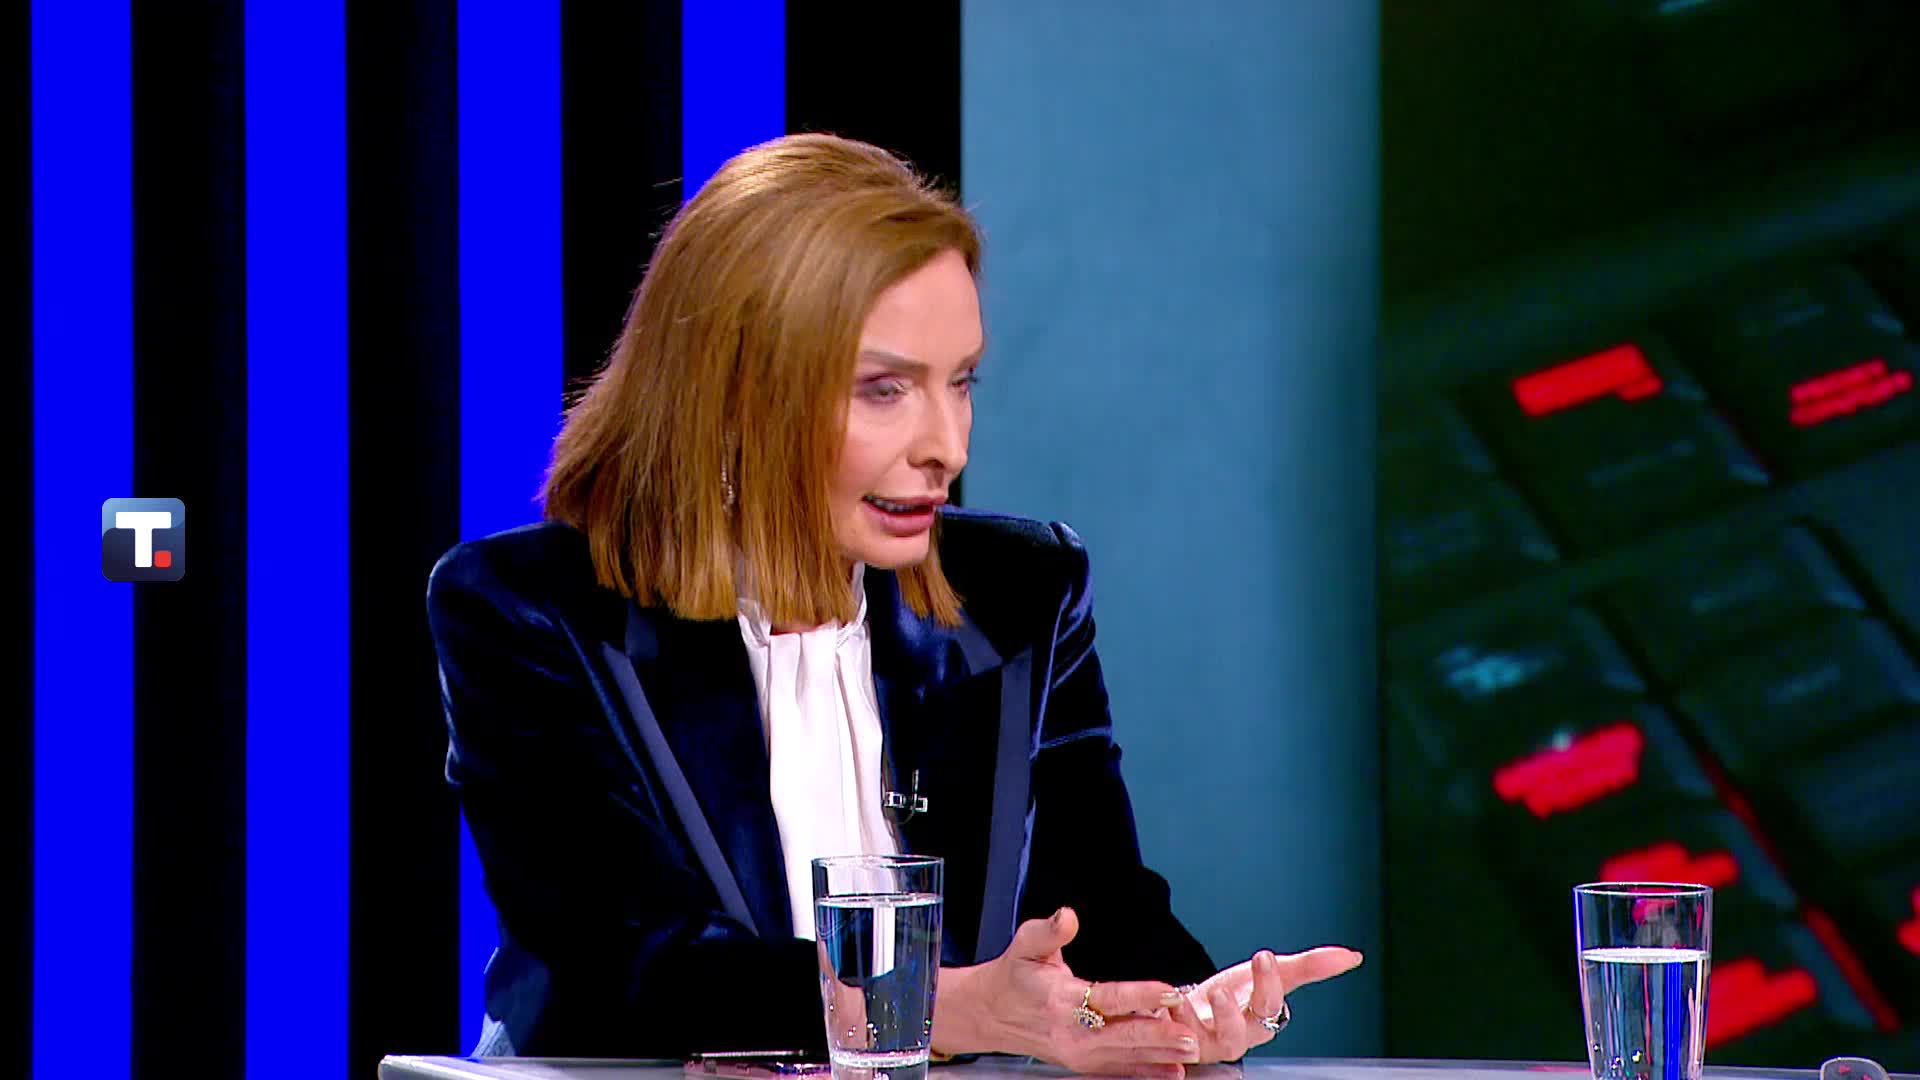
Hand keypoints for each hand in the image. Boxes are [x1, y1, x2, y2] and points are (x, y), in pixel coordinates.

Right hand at [933, 907, 1201, 1077]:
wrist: (991, 1014)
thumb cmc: (1014, 976)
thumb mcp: (1025, 945)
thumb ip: (1048, 931)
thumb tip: (1067, 916)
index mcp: (1060, 1000)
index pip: (1107, 998)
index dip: (1140, 995)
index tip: (1170, 992)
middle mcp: (1071, 1033)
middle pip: (1123, 1035)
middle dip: (1159, 1036)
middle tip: (1192, 1035)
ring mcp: (1078, 1054)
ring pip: (1126, 1057)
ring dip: (1160, 1055)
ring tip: (1191, 1051)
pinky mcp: (1083, 1065)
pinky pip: (1120, 1071)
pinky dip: (1146, 1072)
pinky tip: (1172, 1072)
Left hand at [1166, 946, 1363, 1063]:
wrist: (1194, 1008)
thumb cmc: (1236, 994)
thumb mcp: (1269, 974)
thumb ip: (1309, 966)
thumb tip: (1353, 956)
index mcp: (1257, 1019)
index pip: (1268, 1007)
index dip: (1268, 985)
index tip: (1264, 956)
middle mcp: (1231, 1037)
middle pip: (1237, 1038)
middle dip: (1230, 1016)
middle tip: (1222, 990)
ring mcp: (1202, 1042)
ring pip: (1200, 1044)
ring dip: (1196, 1021)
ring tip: (1188, 997)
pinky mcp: (1174, 1041)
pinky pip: (1168, 1039)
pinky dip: (1167, 1019)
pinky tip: (1167, 1001)